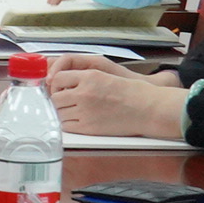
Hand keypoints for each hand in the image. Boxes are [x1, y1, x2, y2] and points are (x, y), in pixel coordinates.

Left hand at [48, 64, 187, 139]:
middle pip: (55, 97)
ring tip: (72, 111)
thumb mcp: (106, 75)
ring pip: (58, 113)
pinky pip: (66, 126)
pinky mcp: (88, 128)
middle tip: (64, 101)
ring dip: (62, 112)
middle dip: (58, 99)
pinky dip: (67, 124)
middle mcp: (84, 93)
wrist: (148, 109)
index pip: (58, 78)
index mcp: (90, 76)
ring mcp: (85, 112)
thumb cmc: (132, 92)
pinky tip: (76, 120)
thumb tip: (63, 82)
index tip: (59, 88)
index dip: (56, 84)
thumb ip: (84, 78)